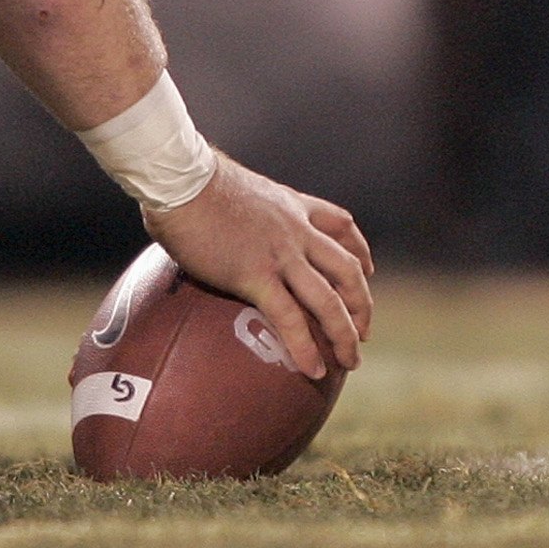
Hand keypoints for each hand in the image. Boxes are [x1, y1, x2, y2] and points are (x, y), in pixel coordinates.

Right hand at [141, 155, 371, 379]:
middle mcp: (295, 229)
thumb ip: (243, 208)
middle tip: (363, 330)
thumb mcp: (236, 188)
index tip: (368, 270)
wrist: (180, 178)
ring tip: (350, 361)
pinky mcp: (255, 275)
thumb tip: (217, 222)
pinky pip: (289, 318)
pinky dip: (305, 347)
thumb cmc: (191, 180)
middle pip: (348, 269)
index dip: (361, 250)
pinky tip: (313, 369)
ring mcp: (280, 254)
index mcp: (291, 205)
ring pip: (329, 299)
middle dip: (362, 303)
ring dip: (345, 334)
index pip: (341, 225)